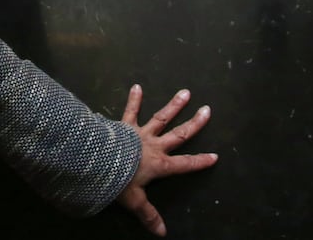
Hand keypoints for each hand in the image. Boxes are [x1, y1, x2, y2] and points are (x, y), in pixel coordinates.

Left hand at [114, 84, 217, 235]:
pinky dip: (133, 99)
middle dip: (194, 124)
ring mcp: (140, 133)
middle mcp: (154, 146)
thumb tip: (162, 233)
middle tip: (207, 110)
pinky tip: (137, 86)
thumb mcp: (135, 201)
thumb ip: (149, 215)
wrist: (97, 159)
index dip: (200, 162)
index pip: (185, 165)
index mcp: (160, 165)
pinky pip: (130, 111)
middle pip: (179, 135)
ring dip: (174, 105)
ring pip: (161, 118)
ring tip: (185, 92)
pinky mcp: (124, 126)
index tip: (215, 156)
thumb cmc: (117, 180)